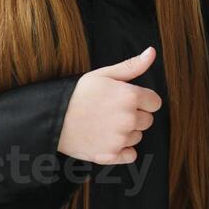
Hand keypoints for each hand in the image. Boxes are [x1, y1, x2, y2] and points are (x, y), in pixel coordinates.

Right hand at [58, 46, 162, 163]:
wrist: (53, 118)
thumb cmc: (78, 94)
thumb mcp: (104, 74)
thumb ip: (131, 66)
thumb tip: (152, 52)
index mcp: (130, 97)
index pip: (155, 103)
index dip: (142, 101)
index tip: (127, 100)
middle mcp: (129, 119)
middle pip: (147, 121)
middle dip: (135, 116)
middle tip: (112, 112)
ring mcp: (120, 139)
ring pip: (137, 137)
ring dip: (127, 132)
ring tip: (105, 125)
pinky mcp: (111, 155)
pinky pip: (130, 155)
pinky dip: (122, 150)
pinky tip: (107, 140)